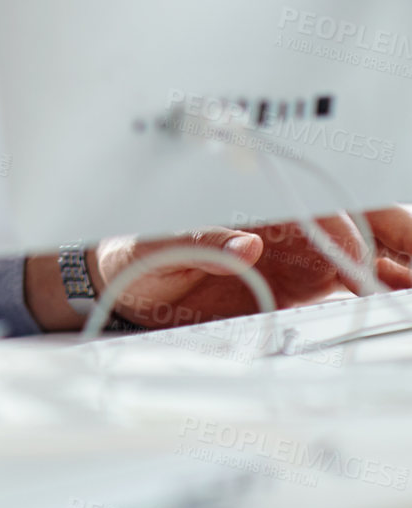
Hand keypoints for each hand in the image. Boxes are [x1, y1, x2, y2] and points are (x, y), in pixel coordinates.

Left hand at [93, 205, 411, 329]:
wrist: (123, 285)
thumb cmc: (134, 250)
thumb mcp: (152, 244)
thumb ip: (198, 241)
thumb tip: (247, 244)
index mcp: (252, 200)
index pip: (315, 201)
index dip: (347, 226)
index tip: (364, 260)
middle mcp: (283, 224)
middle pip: (358, 222)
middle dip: (397, 243)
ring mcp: (297, 256)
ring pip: (365, 255)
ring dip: (395, 271)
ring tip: (408, 298)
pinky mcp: (298, 289)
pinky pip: (348, 289)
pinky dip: (378, 294)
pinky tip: (393, 308)